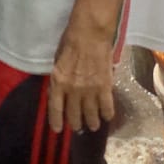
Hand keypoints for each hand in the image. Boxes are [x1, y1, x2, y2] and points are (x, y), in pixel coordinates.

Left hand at [48, 16, 115, 132]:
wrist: (90, 33)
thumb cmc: (70, 42)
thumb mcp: (57, 61)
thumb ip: (59, 79)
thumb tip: (61, 92)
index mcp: (58, 82)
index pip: (55, 108)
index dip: (56, 121)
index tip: (58, 130)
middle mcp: (73, 89)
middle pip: (74, 115)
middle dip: (76, 124)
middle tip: (78, 127)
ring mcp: (90, 90)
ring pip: (91, 115)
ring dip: (92, 122)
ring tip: (93, 125)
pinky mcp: (105, 87)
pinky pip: (107, 107)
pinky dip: (107, 114)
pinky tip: (107, 116)